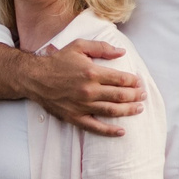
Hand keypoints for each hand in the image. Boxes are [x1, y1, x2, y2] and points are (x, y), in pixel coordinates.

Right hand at [25, 40, 144, 136]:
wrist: (34, 78)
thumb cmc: (57, 61)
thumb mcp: (79, 46)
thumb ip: (101, 48)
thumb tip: (122, 52)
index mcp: (92, 72)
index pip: (121, 79)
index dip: (134, 81)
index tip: (139, 82)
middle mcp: (89, 90)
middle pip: (120, 95)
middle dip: (136, 95)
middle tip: (143, 95)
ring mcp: (82, 105)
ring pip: (112, 111)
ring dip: (129, 111)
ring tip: (139, 109)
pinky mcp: (74, 117)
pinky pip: (95, 127)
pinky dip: (110, 131)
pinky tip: (121, 132)